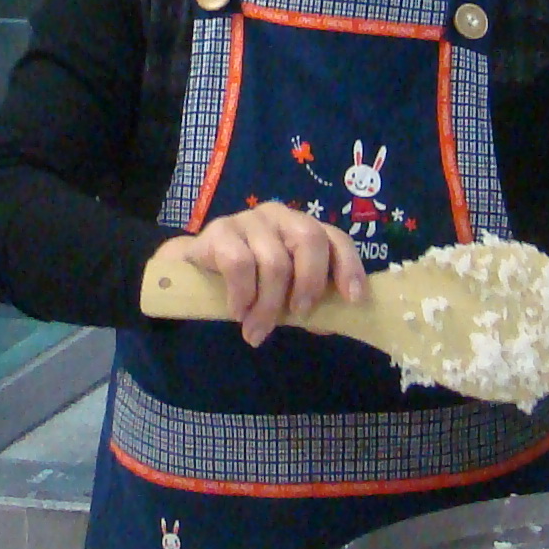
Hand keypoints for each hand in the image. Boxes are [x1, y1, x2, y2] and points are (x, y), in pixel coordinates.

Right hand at [160, 201, 367, 344]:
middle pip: (309, 239)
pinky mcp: (220, 230)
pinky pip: (239, 264)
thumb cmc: (250, 281)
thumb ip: (306, 304)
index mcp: (303, 228)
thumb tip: (327, 325)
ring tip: (256, 332)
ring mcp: (250, 220)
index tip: (353, 299)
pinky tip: (237, 312)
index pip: (336, 239)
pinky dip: (242, 295)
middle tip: (299, 313)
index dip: (348, 267)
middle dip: (309, 281)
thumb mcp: (283, 293)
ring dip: (268, 305)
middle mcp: (281, 216)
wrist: (195, 269)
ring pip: (274, 261)